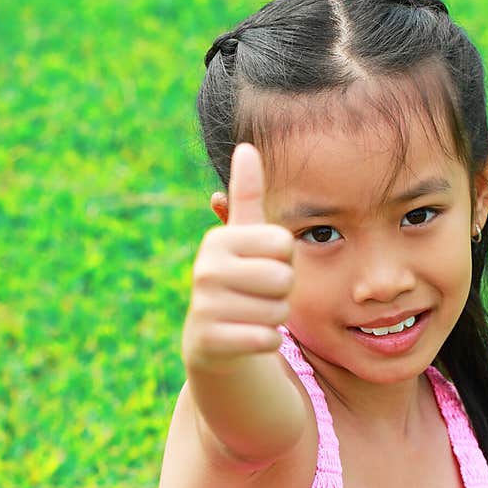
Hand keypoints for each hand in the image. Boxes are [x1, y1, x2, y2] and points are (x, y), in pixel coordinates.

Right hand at [182, 143, 294, 372]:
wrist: (213, 340)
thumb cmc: (240, 281)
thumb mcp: (244, 238)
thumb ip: (248, 194)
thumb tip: (246, 146)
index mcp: (219, 240)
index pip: (283, 243)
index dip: (283, 259)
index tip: (261, 265)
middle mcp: (205, 269)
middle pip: (283, 278)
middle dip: (282, 292)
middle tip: (258, 296)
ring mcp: (204, 306)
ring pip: (277, 311)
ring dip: (274, 318)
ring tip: (251, 316)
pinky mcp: (209, 340)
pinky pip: (266, 339)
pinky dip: (265, 341)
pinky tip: (247, 337)